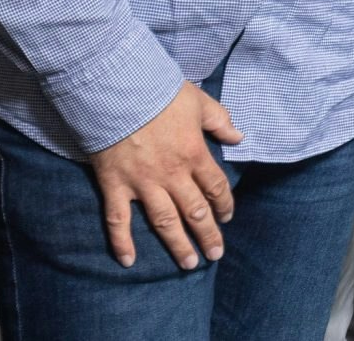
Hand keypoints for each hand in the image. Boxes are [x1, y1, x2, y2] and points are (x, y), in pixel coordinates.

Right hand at [87, 80, 242, 269]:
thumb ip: (220, 121)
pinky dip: (122, 242)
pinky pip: (117, 220)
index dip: (224, 205)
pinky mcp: (115, 185)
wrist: (117, 90)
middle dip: (208, 234)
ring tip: (189, 264)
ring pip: (164, 221)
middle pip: (195, 211)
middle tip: (215, 254)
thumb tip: (239, 136)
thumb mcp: (199, 102)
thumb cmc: (159, 92)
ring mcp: (142, 183)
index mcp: (194, 154)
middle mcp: (171, 174)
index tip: (227, 218)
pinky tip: (128, 260)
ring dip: (177, 245)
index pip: (215, 187)